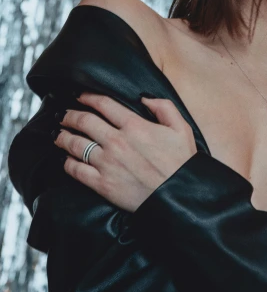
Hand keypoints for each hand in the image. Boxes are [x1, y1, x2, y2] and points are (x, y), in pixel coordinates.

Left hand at [54, 92, 197, 212]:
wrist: (178, 195)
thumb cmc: (182, 162)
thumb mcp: (181, 128)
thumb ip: (164, 107)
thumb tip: (144, 98)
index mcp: (134, 126)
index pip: (103, 104)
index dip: (88, 97)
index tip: (80, 96)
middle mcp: (116, 141)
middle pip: (84, 121)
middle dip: (70, 115)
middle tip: (64, 114)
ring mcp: (107, 163)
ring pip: (75, 144)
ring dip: (63, 136)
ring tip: (58, 134)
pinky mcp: (102, 184)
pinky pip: (76, 170)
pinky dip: (67, 162)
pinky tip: (65, 159)